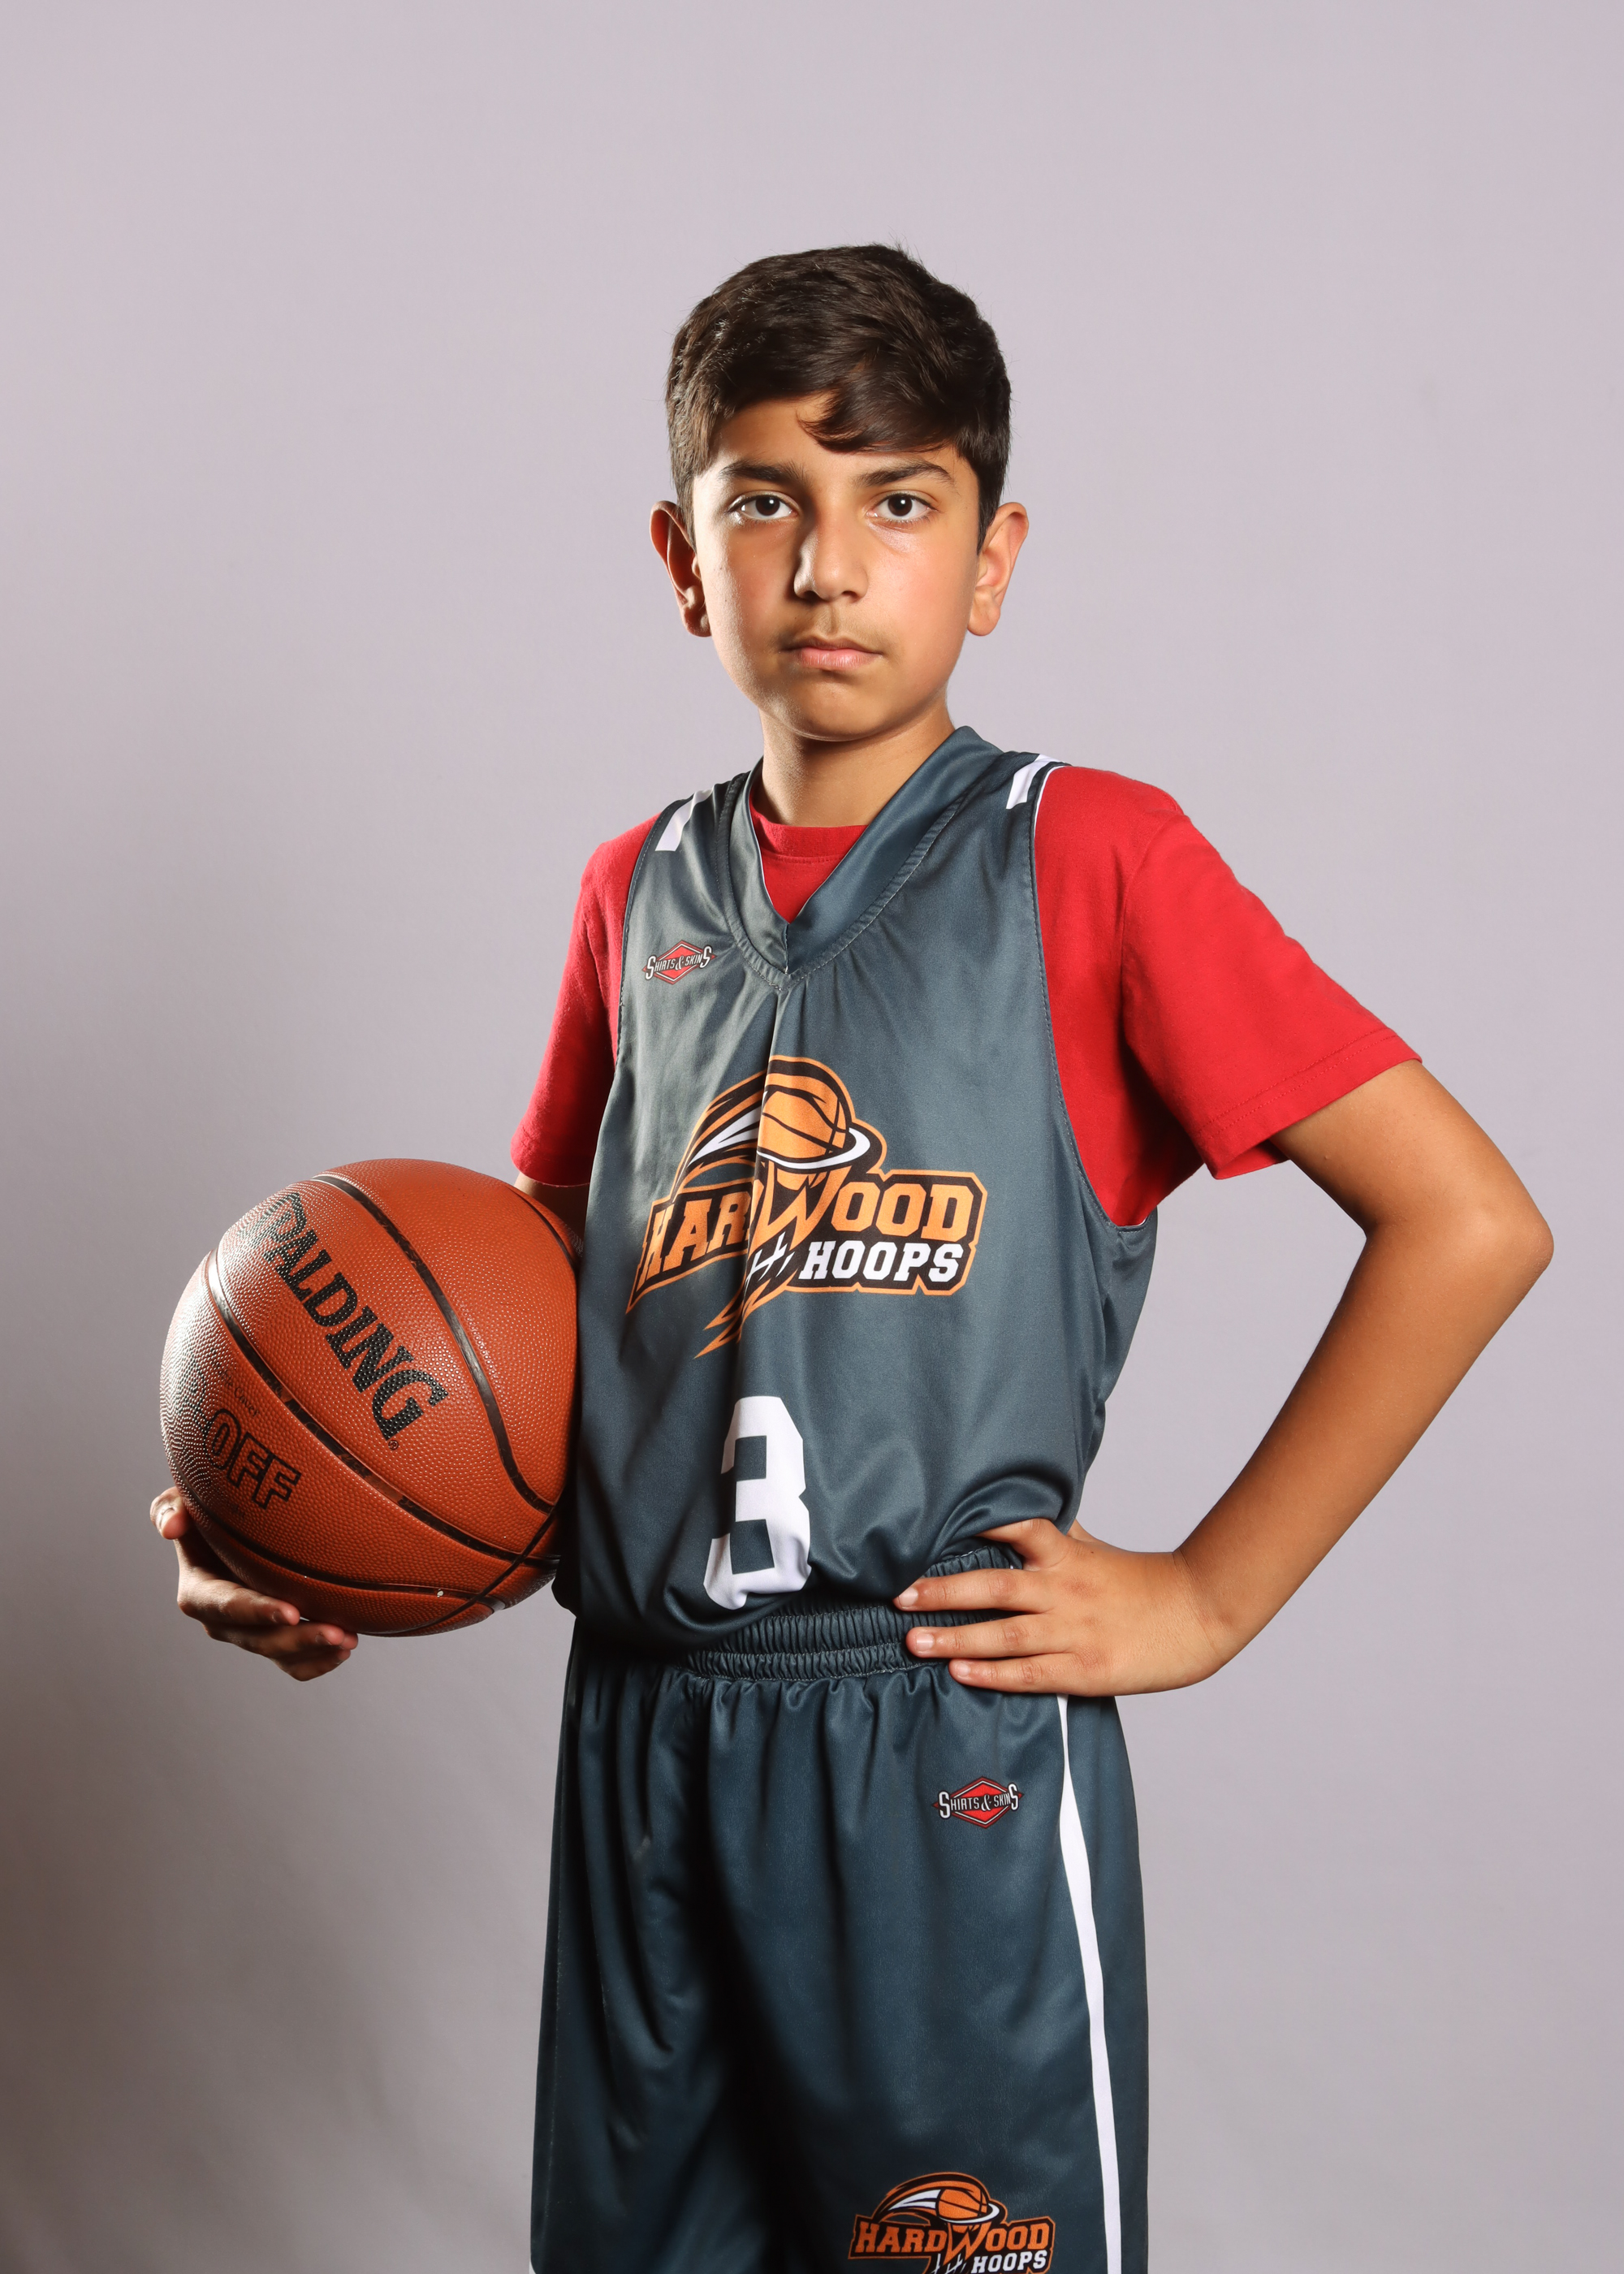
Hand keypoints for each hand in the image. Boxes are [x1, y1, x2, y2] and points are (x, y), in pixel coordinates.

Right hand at [150, 1486, 357, 1680]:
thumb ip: (171, 1507)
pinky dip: (319, 1662)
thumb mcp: (184, 1501)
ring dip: (314, 1652)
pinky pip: (294, 1664)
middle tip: (336, 1631)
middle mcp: (223, 1620)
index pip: (225, 1606)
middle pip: (258, 1639)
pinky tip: (346, 1649)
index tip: (290, 1611)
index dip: (256, 1611)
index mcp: (200, 1591)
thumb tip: (171, 1528)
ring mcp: (250, 1632)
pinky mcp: (273, 1639)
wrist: (240, 1525)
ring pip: (280, 1655)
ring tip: (350, 1640)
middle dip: (297, 1639)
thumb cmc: (212, 1507)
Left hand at [896, 1519, 1225, 1696]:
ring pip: (1004, 1635)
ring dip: (954, 1637)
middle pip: (995, 1586)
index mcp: (1068, 1556)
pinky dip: (992, 1674)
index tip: (930, 1530)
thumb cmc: (1142, 1581)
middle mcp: (1065, 1591)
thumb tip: (1022, 1508)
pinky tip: (959, 1672)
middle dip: (943, 1591)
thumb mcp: (1096, 1549)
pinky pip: (1031, 1674)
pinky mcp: (1087, 1671)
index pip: (1020, 1528)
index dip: (979, 1526)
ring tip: (912, 1640)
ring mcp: (1075, 1633)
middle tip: (898, 1595)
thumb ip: (1057, 1533)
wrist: (1199, 1614)